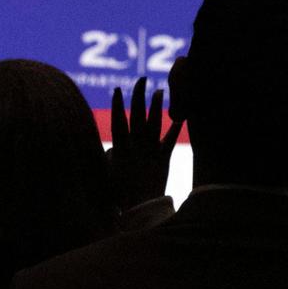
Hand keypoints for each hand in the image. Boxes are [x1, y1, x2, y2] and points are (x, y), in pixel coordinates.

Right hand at [105, 77, 182, 211]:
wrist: (139, 209)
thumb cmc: (118, 195)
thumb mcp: (107, 174)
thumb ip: (109, 158)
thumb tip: (111, 149)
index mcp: (121, 148)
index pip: (118, 121)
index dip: (117, 104)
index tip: (117, 89)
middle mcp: (137, 146)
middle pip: (138, 116)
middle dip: (139, 96)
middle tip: (142, 80)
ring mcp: (151, 151)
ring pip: (155, 123)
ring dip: (157, 106)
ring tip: (160, 91)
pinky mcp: (164, 159)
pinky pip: (170, 141)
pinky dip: (175, 129)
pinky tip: (181, 117)